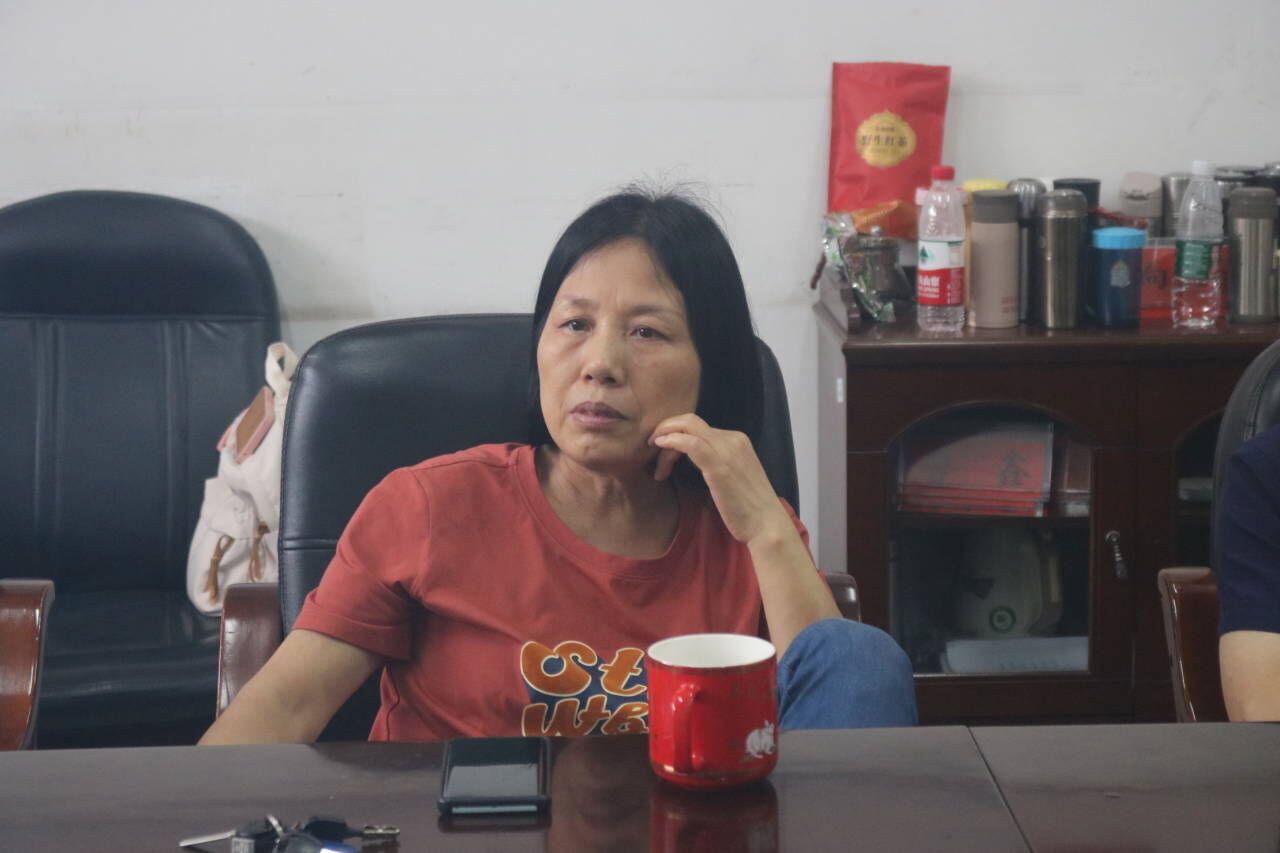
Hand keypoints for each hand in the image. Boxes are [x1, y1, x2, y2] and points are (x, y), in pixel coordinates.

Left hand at [649, 414, 791, 545]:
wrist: (767, 524)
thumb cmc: (748, 508)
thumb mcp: (732, 476)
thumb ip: (716, 462)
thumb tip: (693, 459)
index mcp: (736, 440)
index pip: (699, 427)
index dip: (676, 436)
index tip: (664, 455)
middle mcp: (732, 439)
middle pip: (690, 422)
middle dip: (666, 430)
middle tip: (652, 449)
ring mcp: (727, 450)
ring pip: (687, 428)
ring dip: (664, 438)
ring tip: (658, 465)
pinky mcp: (719, 466)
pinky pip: (690, 443)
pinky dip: (671, 440)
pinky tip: (660, 447)